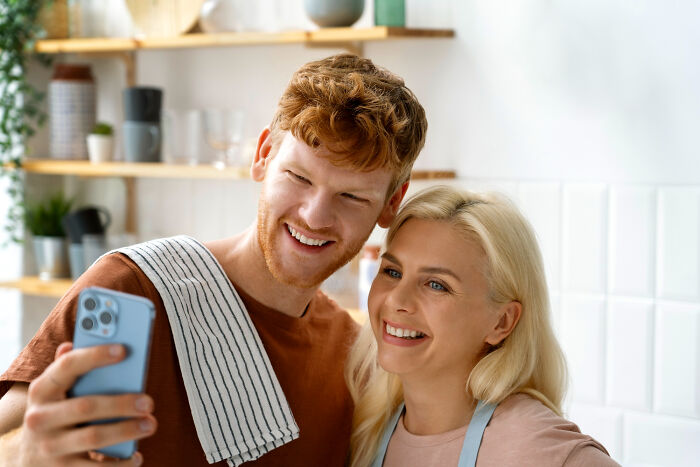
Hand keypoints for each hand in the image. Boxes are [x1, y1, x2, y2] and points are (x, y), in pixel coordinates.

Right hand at [16, 342, 156, 465]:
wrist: (28, 460)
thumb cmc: (54, 415)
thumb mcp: (54, 392)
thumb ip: (66, 368)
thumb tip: (72, 343)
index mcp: (42, 390)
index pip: (67, 366)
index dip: (94, 355)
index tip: (123, 349)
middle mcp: (40, 418)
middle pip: (86, 405)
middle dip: (121, 403)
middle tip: (149, 401)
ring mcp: (49, 447)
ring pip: (93, 436)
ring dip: (126, 430)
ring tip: (151, 424)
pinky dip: (120, 463)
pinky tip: (137, 456)